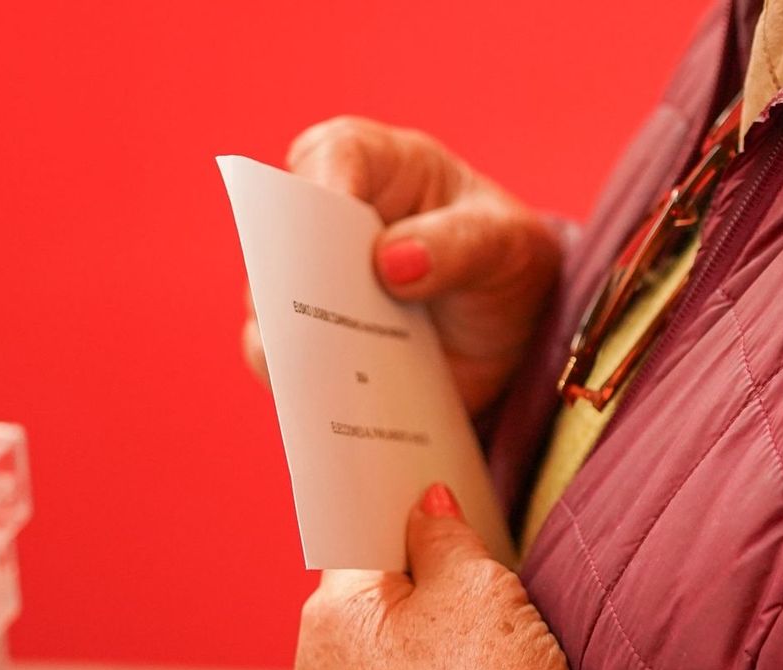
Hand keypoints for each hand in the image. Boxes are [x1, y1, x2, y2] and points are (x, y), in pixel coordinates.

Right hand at [241, 118, 561, 413]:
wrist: (511, 337)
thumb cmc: (505, 264)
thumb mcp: (505, 246)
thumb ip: (459, 246)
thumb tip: (393, 262)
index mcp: (381, 167)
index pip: (333, 155)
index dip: (321, 186)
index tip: (324, 230)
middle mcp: (332, 221)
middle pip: (280, 230)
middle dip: (291, 271)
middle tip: (315, 310)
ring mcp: (313, 284)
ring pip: (271, 303)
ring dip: (292, 336)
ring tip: (324, 365)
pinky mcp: (310, 341)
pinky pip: (284, 362)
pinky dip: (301, 381)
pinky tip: (330, 400)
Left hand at [294, 484, 579, 669]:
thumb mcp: (478, 586)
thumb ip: (443, 534)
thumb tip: (425, 507)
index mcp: (328, 619)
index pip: (357, 546)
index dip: (401, 525)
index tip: (435, 517)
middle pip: (364, 610)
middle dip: (413, 596)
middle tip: (475, 598)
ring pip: (376, 669)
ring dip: (416, 656)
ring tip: (481, 663)